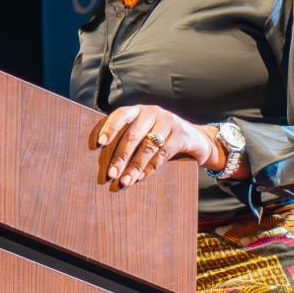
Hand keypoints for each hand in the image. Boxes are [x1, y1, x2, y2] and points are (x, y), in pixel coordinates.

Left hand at [94, 104, 220, 189]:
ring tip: (125, 181)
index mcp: (138, 110)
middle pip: (133, 134)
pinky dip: (150, 168)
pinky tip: (140, 178)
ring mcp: (168, 122)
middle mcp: (152, 112)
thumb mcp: (144, 132)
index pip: (121, 114)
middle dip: (121, 156)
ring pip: (148, 146)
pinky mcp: (181, 135)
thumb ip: (128, 140)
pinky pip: (163, 154)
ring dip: (135, 166)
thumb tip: (107, 163)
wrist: (194, 138)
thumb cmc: (160, 137)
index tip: (99, 143)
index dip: (110, 128)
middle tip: (111, 174)